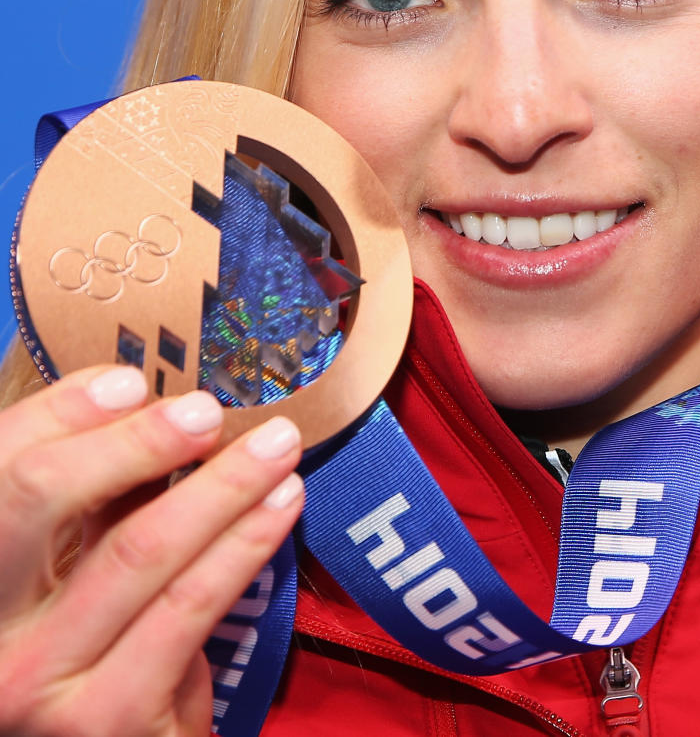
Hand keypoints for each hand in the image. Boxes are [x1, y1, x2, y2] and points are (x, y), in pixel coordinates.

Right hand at [0, 364, 303, 736]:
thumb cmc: (98, 665)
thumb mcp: (77, 579)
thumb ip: (96, 504)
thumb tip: (150, 406)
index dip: (61, 412)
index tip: (128, 381)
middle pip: (40, 497)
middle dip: (134, 439)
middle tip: (205, 410)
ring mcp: (33, 680)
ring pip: (136, 546)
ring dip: (220, 483)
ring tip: (276, 445)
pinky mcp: (102, 717)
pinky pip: (187, 605)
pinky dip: (243, 542)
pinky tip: (282, 503)